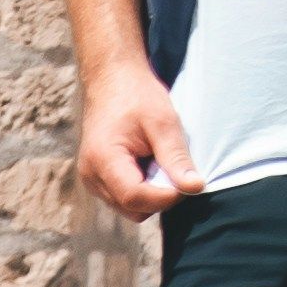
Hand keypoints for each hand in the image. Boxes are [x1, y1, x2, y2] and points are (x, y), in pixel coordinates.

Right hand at [75, 51, 201, 218]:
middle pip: (133, 207)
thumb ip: (176, 157)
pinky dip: (142, 187)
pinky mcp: (97, 179)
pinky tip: (147, 162)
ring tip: (157, 159)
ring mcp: (91, 179)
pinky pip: (124, 198)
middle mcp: (91, 175)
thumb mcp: (162, 121)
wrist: (112, 78)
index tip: (188, 182)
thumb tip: (196, 188)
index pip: (135, 197)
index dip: (166, 197)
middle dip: (160, 196)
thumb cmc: (136, 95)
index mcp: (102, 159)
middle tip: (174, 166)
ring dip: (151, 192)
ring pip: (130, 207)